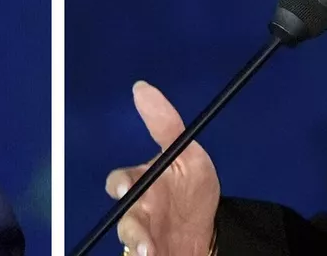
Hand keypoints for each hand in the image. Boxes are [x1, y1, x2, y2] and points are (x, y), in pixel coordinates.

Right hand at [102, 81, 220, 255]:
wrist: (208, 234)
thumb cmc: (193, 192)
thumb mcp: (188, 156)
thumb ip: (166, 125)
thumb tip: (141, 88)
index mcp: (142, 184)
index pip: (121, 181)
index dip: (118, 184)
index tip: (122, 187)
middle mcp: (138, 211)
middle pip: (125, 217)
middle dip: (130, 226)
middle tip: (140, 235)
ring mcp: (143, 236)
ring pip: (131, 241)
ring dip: (138, 245)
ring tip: (150, 252)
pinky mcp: (150, 253)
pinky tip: (155, 255)